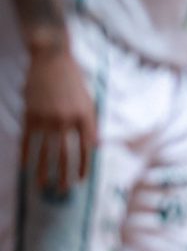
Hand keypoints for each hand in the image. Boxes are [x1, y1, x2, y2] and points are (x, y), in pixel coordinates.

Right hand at [22, 47, 96, 191]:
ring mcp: (47, 117)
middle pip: (66, 154)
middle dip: (65, 174)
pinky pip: (28, 140)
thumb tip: (97, 147)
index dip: (84, 166)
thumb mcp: (89, 101)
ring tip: (43, 185)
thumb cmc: (73, 81)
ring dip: (44, 170)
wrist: (52, 59)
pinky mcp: (30, 114)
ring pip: (45, 150)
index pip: (86, 148)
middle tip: (64, 190)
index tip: (81, 180)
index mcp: (85, 116)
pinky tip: (25, 167)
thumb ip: (92, 124)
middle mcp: (67, 119)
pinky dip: (26, 155)